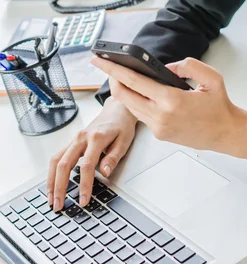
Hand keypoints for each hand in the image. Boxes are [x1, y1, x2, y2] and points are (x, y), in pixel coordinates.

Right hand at [47, 96, 136, 211]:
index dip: (84, 185)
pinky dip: (52, 172)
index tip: (83, 200)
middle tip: (59, 205)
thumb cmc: (121, 126)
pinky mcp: (72, 142)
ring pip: (56, 160)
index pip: (87, 165)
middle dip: (60, 187)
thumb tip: (105, 173)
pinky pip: (57, 157)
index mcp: (96, 138)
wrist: (117, 111)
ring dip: (51, 181)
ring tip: (51, 199)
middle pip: (64, 164)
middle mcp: (82, 137)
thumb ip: (113, 158)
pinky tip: (52, 184)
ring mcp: (75, 138)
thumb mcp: (124, 142)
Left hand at [92, 56, 246, 161]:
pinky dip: (135, 102)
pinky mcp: (159, 135)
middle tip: (105, 65)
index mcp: (171, 100)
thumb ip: (187, 65)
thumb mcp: (211, 76)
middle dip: (111, 78)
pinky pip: (140, 115)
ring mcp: (158, 128)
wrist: (226, 133)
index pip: (133, 81)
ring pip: (130, 107)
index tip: (99, 60)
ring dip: (123, 91)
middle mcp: (161, 116)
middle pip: (124, 96)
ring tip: (119, 75)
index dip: (113, 69)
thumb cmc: (220, 105)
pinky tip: (136, 91)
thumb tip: (164, 68)